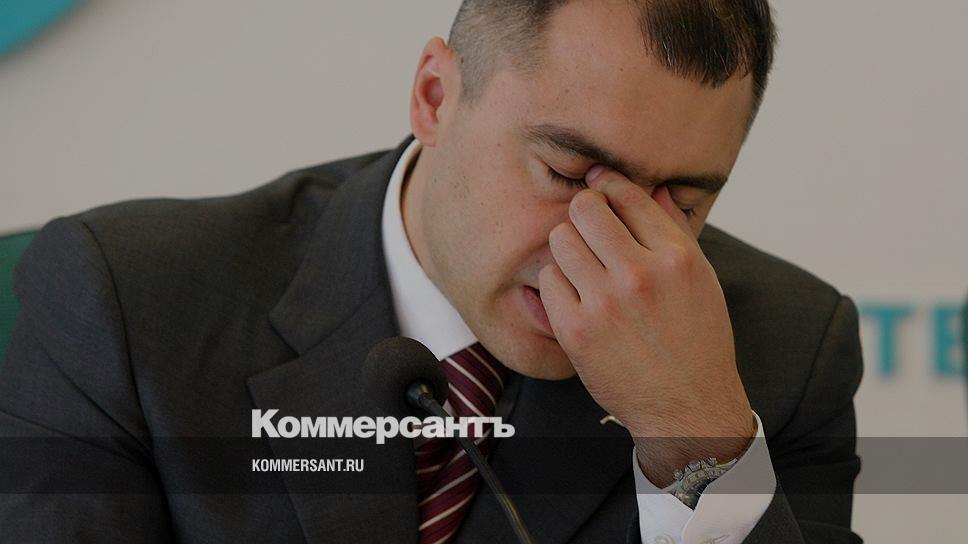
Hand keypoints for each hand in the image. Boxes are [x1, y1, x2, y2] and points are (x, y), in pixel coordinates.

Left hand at [537, 166, 754, 485]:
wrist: (688, 407)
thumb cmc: (698, 343)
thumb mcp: (703, 280)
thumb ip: (676, 232)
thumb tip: (655, 190)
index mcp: (675, 257)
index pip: (627, 194)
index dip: (608, 185)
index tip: (599, 187)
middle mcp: (639, 274)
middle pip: (585, 209)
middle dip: (583, 213)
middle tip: (587, 229)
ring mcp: (604, 303)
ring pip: (560, 240)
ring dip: (567, 247)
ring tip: (582, 265)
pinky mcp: (575, 330)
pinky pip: (548, 280)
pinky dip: (557, 284)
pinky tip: (575, 296)